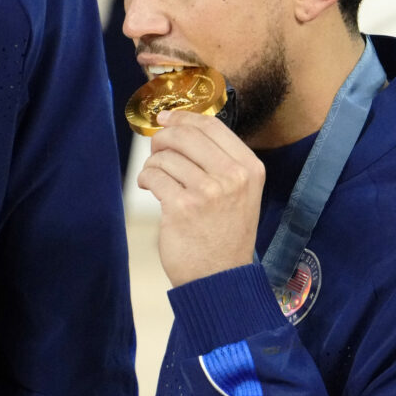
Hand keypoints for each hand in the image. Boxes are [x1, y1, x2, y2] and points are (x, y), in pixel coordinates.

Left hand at [137, 110, 263, 287]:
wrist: (221, 279)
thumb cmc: (225, 234)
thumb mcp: (239, 192)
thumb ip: (219, 160)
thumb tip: (180, 126)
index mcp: (250, 168)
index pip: (212, 125)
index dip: (183, 117)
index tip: (165, 119)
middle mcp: (233, 177)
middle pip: (185, 134)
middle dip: (163, 138)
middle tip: (156, 151)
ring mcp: (208, 192)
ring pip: (166, 156)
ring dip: (153, 164)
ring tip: (156, 178)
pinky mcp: (182, 207)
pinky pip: (154, 176)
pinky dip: (146, 178)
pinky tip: (150, 188)